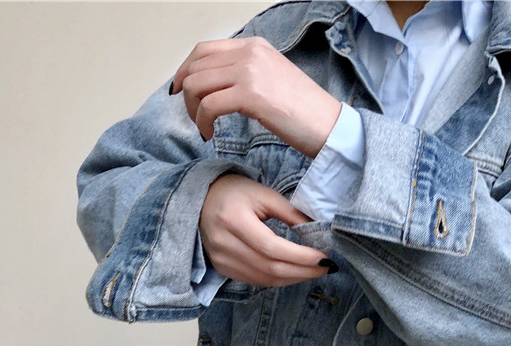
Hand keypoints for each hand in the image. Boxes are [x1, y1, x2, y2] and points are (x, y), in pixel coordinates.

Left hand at [171, 37, 341, 157]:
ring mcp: (250, 72)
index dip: (185, 70)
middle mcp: (250, 53)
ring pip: (197, 84)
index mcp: (255, 46)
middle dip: (187, 94)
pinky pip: (209, 106)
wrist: (329, 126)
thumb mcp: (273, 79)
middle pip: (196, 67)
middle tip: (194, 116)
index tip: (181, 91)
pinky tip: (210, 134)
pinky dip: (203, 122)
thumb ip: (247, 74)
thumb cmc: (305, 112)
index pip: (204, 50)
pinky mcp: (251, 95)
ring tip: (204, 127)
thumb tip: (219, 85)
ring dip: (193, 110)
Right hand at [199, 174, 332, 287]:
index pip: (272, 247)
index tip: (323, 258)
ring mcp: (221, 259)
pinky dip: (278, 280)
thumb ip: (291, 214)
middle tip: (325, 268)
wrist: (200, 200)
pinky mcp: (222, 269)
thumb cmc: (235, 193)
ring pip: (264, 279)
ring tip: (313, 271)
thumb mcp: (264, 195)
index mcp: (233, 219)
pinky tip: (293, 273)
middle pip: (270, 267)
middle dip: (302, 271)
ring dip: (293, 278)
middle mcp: (224, 243)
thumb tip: (317, 233)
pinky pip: (255, 281)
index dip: (300, 257)